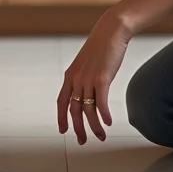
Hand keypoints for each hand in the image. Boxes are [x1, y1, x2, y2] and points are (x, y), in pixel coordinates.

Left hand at [58, 12, 131, 143]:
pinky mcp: (102, 78)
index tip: (63, 131)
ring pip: (88, 110)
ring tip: (101, 136)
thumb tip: (87, 92)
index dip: (61, 118)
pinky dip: (104, 115)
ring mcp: (88, 79)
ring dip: (94, 126)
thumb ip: (84, 77)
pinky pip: (101, 102)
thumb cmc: (101, 46)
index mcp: (70, 75)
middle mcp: (76, 79)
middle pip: (74, 110)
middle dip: (78, 129)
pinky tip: (108, 123)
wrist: (111, 30)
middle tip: (82, 141)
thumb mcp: (87, 63)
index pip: (61, 102)